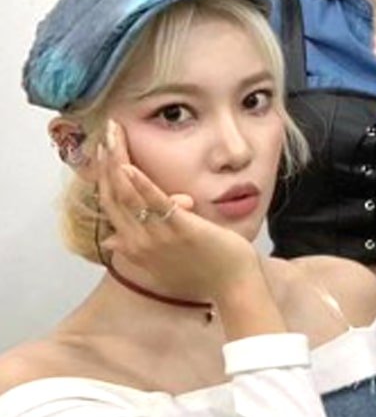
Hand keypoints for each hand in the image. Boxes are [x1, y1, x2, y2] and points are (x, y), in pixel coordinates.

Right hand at [97, 120, 260, 301]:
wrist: (232, 285)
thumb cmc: (203, 271)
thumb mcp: (161, 262)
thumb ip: (134, 249)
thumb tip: (111, 239)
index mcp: (134, 246)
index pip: (109, 204)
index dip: (102, 175)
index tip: (102, 150)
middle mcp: (139, 242)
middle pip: (114, 194)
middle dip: (107, 160)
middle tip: (108, 131)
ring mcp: (159, 236)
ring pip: (129, 195)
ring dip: (118, 162)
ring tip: (114, 135)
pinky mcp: (181, 229)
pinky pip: (156, 204)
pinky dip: (141, 185)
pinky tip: (130, 166)